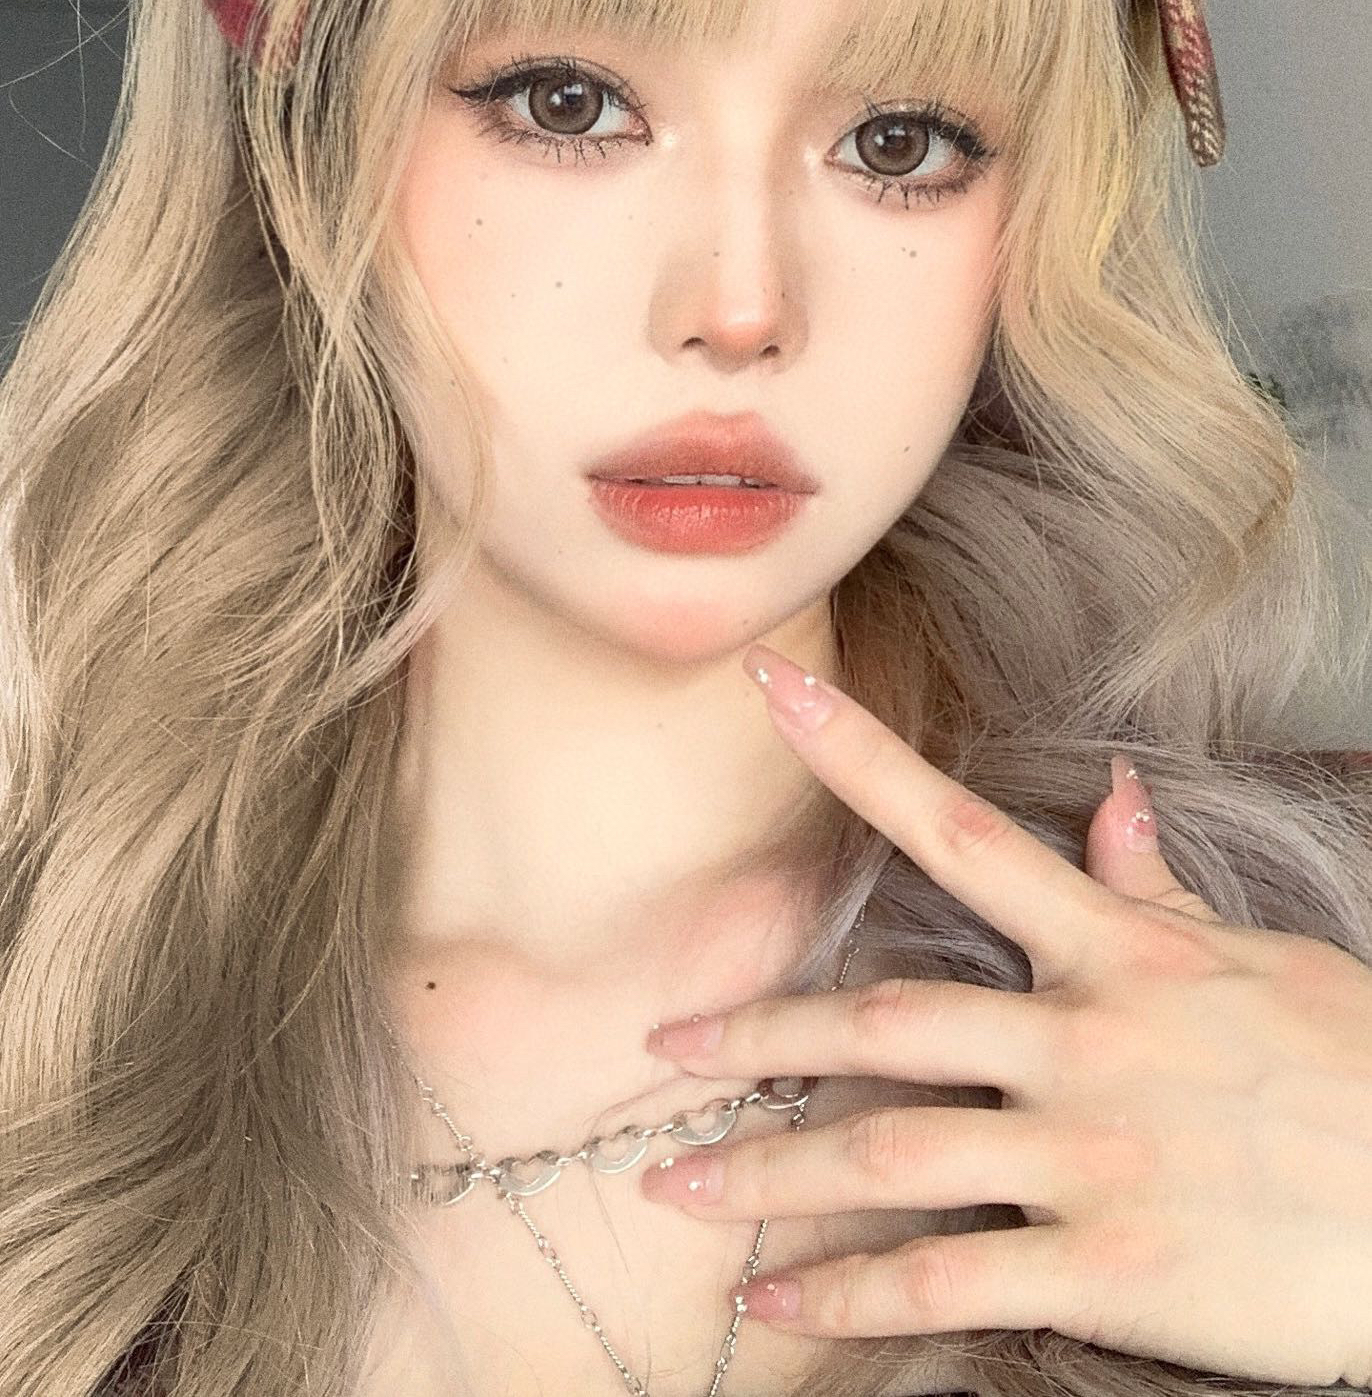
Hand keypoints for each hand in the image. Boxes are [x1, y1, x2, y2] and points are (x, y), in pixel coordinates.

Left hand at [638, 641, 1371, 1387]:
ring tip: (670, 1187)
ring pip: (884, 1155)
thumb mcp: (1264, 959)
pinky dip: (849, 1298)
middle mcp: (1084, 1039)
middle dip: (757, 1034)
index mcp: (1117, 952)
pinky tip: (777, 1304)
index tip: (768, 687)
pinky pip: (944, 1281)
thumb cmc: (1360, 1075)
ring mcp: (1089, 1154)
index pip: (963, 830)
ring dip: (765, 1174)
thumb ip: (1160, 888)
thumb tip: (1110, 797)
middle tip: (662, 1045)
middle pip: (881, 1023)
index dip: (856, 753)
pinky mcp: (1107, 1267)